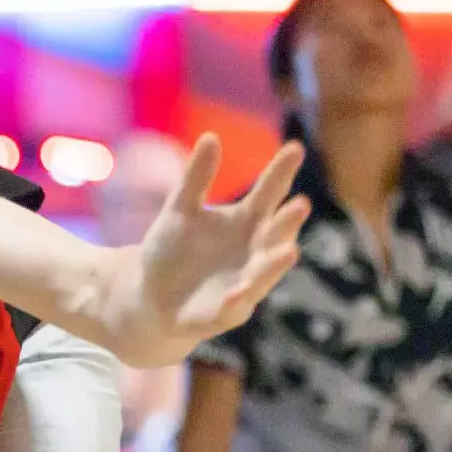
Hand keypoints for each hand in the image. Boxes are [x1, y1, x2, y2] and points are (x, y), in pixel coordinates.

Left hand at [103, 136, 311, 367]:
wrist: (150, 298)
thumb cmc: (173, 250)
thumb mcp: (180, 209)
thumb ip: (196, 178)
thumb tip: (211, 137)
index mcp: (246, 222)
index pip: (269, 194)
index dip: (281, 172)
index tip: (295, 147)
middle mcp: (253, 253)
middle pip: (274, 234)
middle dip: (288, 222)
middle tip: (301, 204)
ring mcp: (241, 285)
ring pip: (262, 274)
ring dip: (274, 265)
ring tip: (289, 251)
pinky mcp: (221, 314)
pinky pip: (231, 307)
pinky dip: (236, 299)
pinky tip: (240, 289)